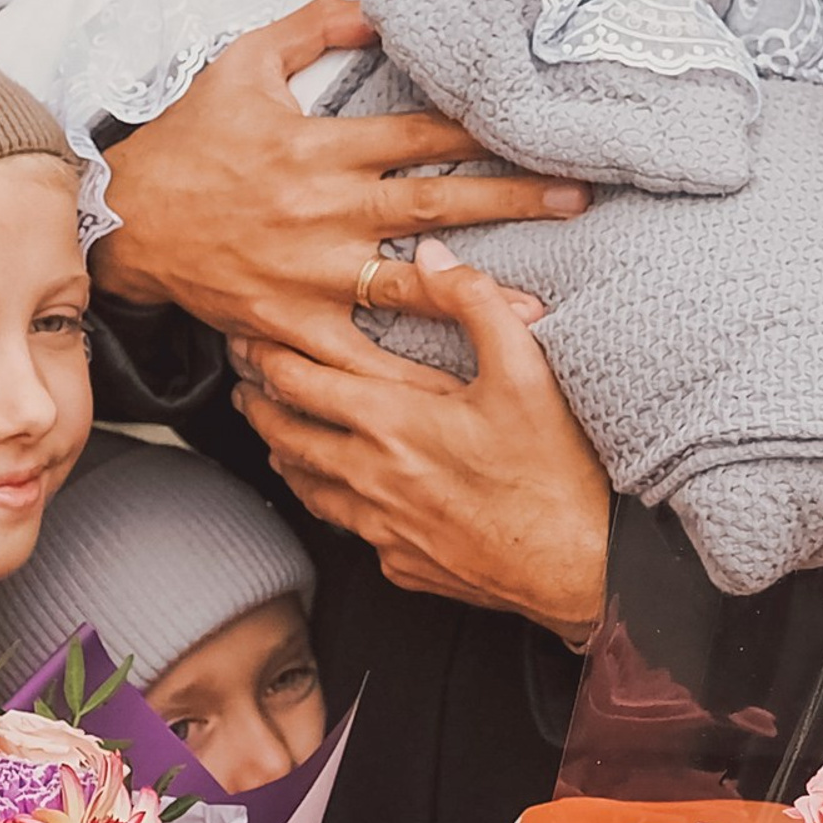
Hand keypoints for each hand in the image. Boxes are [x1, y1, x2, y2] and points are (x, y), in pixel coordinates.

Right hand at [90, 1, 585, 341]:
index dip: (482, 129)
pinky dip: (399, 375)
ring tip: (543, 309)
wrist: (125, 219)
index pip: (418, 133)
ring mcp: (309, 272)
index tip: (540, 129)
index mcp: (319, 146)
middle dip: (511, 201)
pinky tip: (451, 391)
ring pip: (408, 287)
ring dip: (478, 296)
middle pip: (434, 206)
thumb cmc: (189, 140)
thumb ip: (311, 28)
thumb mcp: (240, 62)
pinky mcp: (288, 321)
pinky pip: (353, 355)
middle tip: (577, 200)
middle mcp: (323, 210)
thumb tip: (377, 8)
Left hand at [235, 241, 611, 636]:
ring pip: (308, 489)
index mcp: (391, 422)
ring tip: (274, 437)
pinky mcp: (401, 564)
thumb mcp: (527, 370)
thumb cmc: (555, 472)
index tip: (246, 338)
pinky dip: (334, 504)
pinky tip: (340, 496)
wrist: (580, 566)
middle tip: (242, 386)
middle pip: (286, 437)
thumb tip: (433, 256)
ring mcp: (382, 527)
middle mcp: (371, 476)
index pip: (300, 382)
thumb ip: (475, 302)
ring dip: (285, 456)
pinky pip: (350, 530)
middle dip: (258, 406)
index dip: (265, 356)